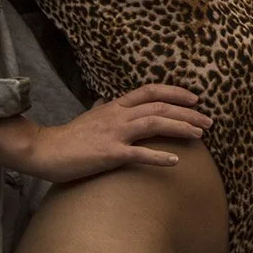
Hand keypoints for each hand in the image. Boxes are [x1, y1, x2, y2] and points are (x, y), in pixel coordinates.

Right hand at [23, 83, 212, 183]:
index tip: (195, 99)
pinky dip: (159, 156)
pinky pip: (139, 153)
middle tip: (208, 122)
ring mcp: (114, 133)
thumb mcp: (89, 116)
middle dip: (188, 113)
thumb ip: (101, 108)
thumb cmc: (68, 137)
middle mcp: (118, 115)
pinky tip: (175, 161)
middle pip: (160, 106)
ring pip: (154, 123)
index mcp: (115, 105)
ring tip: (200, 136)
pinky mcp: (109, 153)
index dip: (175, 92)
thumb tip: (104, 100)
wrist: (44, 150)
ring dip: (180, 128)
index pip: (151, 91)